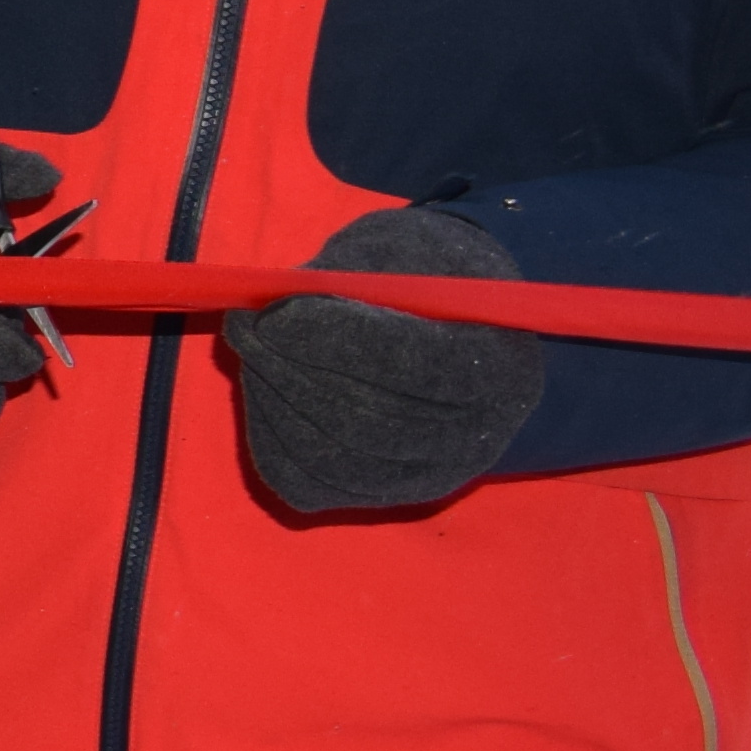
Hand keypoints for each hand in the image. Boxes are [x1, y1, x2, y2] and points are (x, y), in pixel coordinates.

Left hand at [224, 204, 545, 514]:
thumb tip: (276, 306)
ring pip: (332, 455)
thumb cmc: (419, 277)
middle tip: (248, 327)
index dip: (339, 340)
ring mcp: (431, 475)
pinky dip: (270, 435)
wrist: (449, 327)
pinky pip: (308, 483)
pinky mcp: (380, 496)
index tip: (279, 313)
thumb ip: (350, 277)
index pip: (420, 367)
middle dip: (292, 369)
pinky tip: (261, 388)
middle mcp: (476, 434)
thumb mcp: (402, 254)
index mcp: (501, 365)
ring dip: (273, 398)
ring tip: (253, 346)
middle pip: (370, 421)